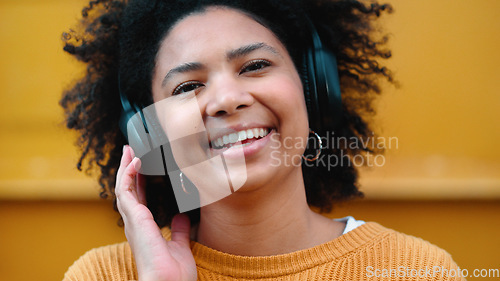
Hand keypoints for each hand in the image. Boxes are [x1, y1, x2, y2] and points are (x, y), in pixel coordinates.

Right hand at [115, 145, 196, 280]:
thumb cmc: (173, 272)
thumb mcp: (179, 244)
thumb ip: (178, 229)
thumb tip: (181, 216)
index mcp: (144, 228)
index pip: (139, 198)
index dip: (139, 181)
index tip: (142, 165)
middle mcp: (135, 223)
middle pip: (127, 189)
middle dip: (127, 169)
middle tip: (129, 151)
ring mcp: (133, 220)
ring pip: (123, 187)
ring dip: (125, 167)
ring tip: (128, 149)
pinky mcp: (134, 218)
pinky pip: (126, 191)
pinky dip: (129, 174)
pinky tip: (135, 161)